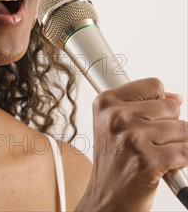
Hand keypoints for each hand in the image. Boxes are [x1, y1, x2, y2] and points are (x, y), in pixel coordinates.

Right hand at [76, 78, 187, 210]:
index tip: (147, 118)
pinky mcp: (149, 161)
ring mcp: (132, 139)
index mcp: (105, 103)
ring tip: (154, 155)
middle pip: (171, 107)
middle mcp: (116, 118)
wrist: (106, 199)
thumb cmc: (112, 163)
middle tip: (148, 143)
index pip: (154, 86)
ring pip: (183, 130)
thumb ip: (143, 105)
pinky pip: (187, 151)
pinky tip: (164, 167)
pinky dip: (182, 161)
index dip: (157, 103)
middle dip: (168, 126)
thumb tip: (176, 97)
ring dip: (176, 145)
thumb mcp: (114, 126)